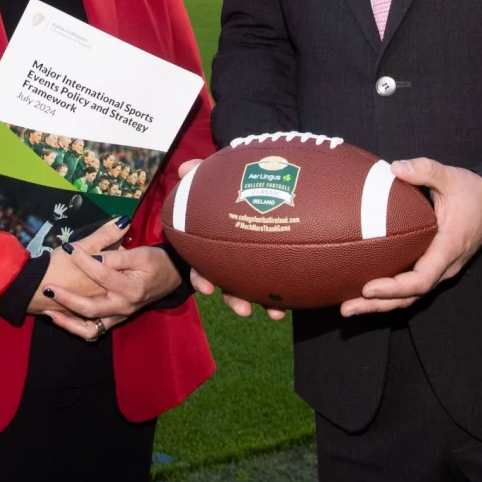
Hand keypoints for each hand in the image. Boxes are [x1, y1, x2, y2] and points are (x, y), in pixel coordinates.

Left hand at [43, 224, 182, 340]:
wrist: (171, 278)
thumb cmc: (156, 263)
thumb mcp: (141, 253)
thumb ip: (118, 255)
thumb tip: (96, 256)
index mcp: (132, 289)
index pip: (103, 274)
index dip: (84, 260)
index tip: (68, 248)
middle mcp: (124, 307)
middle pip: (91, 308)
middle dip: (67, 299)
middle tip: (48, 287)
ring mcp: (118, 317)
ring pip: (89, 328)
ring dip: (67, 322)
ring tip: (48, 311)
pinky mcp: (114, 320)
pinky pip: (92, 331)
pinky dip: (74, 327)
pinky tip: (58, 318)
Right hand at [174, 159, 286, 320]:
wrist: (272, 178)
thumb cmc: (240, 179)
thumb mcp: (220, 175)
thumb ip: (201, 173)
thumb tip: (183, 168)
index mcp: (216, 241)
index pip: (202, 265)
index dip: (201, 278)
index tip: (206, 289)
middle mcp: (233, 255)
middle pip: (230, 282)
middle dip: (235, 298)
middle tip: (244, 309)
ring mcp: (257, 259)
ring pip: (256, 286)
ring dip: (264, 301)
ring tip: (276, 313)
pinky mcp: (280, 259)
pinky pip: (283, 278)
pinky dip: (288, 290)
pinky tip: (299, 295)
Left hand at [340, 158, 481, 316]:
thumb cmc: (472, 192)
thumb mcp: (450, 177)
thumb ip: (425, 170)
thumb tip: (395, 167)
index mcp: (448, 248)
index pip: (422, 279)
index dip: (394, 288)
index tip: (369, 288)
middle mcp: (444, 266)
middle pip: (410, 297)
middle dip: (378, 305)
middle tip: (347, 308)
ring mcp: (439, 269)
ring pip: (410, 296)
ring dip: (380, 304)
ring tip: (349, 307)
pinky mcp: (433, 266)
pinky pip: (410, 286)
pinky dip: (389, 294)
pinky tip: (365, 292)